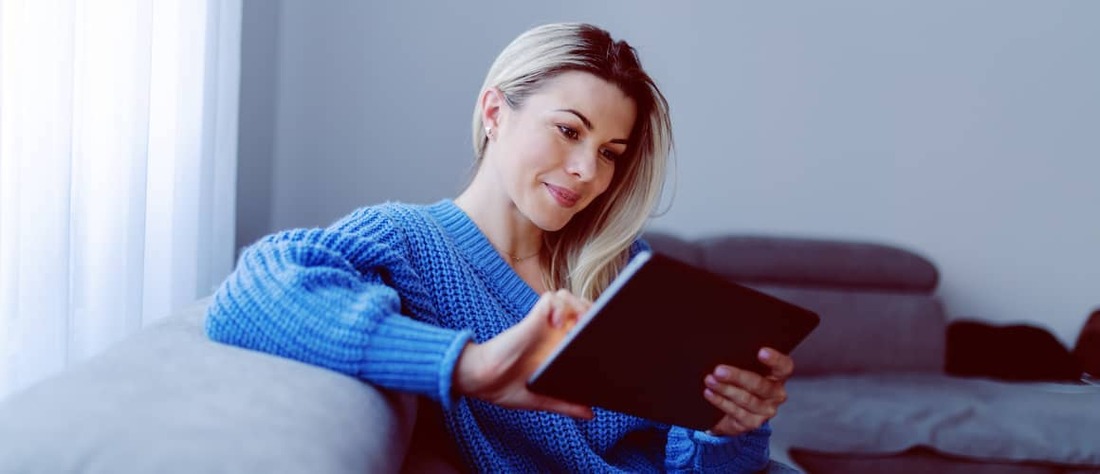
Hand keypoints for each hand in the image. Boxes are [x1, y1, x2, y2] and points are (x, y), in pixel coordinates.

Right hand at [453, 289, 594, 418]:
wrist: (479, 380)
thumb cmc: (504, 387)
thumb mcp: (541, 400)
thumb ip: (565, 404)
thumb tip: (590, 414)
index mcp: (557, 349)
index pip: (584, 326)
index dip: (597, 326)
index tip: (604, 336)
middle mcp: (551, 333)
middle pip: (581, 307)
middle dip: (592, 313)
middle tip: (592, 328)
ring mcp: (542, 324)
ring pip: (568, 297)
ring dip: (577, 307)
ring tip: (577, 324)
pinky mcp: (532, 319)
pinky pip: (551, 300)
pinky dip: (558, 306)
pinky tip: (556, 323)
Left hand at [704, 347, 793, 435]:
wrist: (732, 410)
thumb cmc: (740, 381)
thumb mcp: (745, 369)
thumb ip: (742, 359)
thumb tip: (720, 347)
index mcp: (778, 376)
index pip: (784, 366)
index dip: (775, 359)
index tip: (761, 352)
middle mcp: (776, 394)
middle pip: (760, 385)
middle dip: (737, 377)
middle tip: (719, 371)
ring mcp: (766, 410)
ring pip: (746, 399)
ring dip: (725, 389)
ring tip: (710, 381)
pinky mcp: (752, 423)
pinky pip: (736, 412)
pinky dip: (720, 402)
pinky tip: (710, 393)